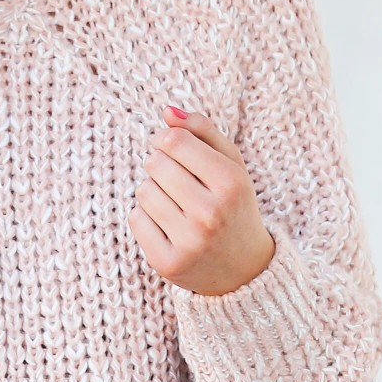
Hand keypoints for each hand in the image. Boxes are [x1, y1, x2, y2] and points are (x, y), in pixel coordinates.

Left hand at [130, 107, 275, 296]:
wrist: (245, 270)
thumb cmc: (234, 207)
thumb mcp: (232, 164)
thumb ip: (203, 131)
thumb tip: (167, 111)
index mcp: (230, 184)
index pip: (174, 140)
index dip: (168, 140)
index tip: (175, 149)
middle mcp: (210, 214)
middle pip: (155, 163)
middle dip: (161, 165)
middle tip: (179, 181)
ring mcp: (188, 242)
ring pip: (143, 191)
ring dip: (154, 192)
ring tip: (177, 205)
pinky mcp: (167, 263)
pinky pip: (136, 219)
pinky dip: (147, 218)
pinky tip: (169, 226)